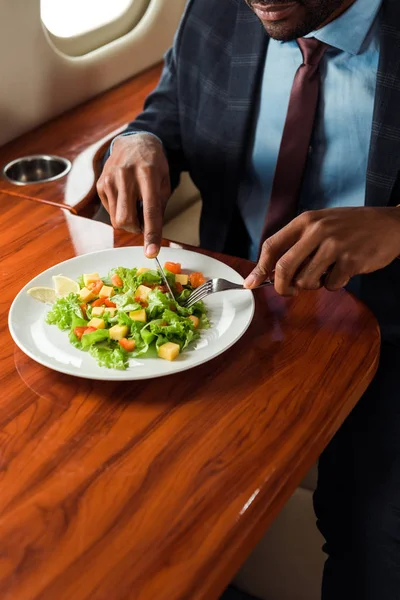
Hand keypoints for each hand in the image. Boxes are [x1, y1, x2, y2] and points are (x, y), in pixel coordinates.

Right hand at [97, 133, 170, 257]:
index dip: (151, 234)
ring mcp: (110, 179)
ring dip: (128, 221)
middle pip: (126, 219)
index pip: (150, 211)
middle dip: (135, 229)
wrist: (133, 142)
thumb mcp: (164, 181)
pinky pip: (110, 211)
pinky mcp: (101, 184)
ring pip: (116, 219)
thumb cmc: (153, 164)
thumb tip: (152, 233)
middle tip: (142, 222)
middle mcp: (126, 176)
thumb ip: (159, 206)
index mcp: (148, 174)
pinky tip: (125, 197)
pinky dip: (119, 211)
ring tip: (134, 205)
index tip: (151, 252)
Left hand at [244, 207, 399, 295]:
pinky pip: (330, 285)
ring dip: (313, 285)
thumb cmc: (352, 227)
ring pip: (306, 280)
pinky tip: (344, 270)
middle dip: (282, 287)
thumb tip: (269, 271)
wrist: (390, 225)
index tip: (252, 283)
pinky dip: (334, 285)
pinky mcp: (350, 260)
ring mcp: (334, 245)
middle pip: (284, 268)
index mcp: (305, 220)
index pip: (272, 246)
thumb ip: (297, 243)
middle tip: (288, 292)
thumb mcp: (322, 224)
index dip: (259, 268)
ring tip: (326, 273)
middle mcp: (317, 230)